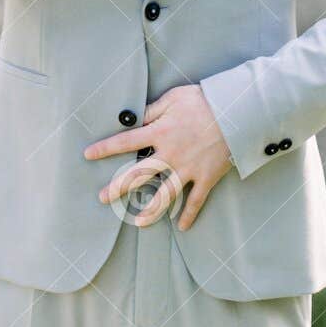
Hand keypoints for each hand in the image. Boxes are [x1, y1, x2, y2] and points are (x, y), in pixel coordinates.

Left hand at [83, 84, 232, 228]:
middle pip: (139, 175)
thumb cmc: (204, 100)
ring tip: (137, 223)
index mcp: (160, 132)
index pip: (125, 142)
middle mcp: (170, 154)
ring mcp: (188, 169)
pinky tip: (181, 228)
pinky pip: (196, 201)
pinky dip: (189, 215)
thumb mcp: (173, 98)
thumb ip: (151, 110)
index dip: (104, 149)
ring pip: (165, 196)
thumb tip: (133, 118)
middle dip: (118, 187)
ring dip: (150, 211)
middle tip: (102, 198)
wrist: (237, 112)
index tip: (87, 155)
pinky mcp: (206, 178)